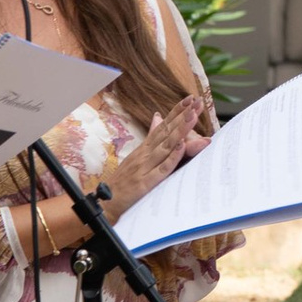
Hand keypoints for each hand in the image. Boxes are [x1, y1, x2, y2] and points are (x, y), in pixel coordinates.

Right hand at [91, 95, 205, 218]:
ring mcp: (144, 167)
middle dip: (182, 115)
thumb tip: (158, 116)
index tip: (190, 98)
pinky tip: (181, 146)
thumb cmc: (123, 181)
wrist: (105, 202)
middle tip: (196, 101)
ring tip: (192, 116)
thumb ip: (150, 138)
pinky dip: (171, 157)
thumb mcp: (137, 156)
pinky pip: (161, 168)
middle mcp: (145, 154)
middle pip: (166, 132)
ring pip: (165, 146)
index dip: (176, 112)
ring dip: (180, 131)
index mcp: (144, 148)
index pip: (163, 126)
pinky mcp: (145, 182)